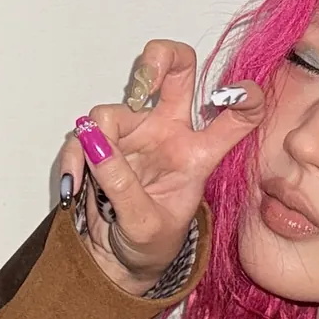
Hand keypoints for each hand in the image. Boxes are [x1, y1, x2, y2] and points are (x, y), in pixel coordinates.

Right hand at [58, 40, 263, 295]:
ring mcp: (135, 133)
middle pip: (176, 71)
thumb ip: (122, 187)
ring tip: (91, 188)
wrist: (122, 260)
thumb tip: (95, 145)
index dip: (246, 98)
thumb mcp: (144, 225)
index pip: (234, 117)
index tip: (244, 93)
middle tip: (146, 79)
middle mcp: (169, 132)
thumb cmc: (150, 242)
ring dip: (94, 146)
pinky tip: (73, 186)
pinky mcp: (102, 142)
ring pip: (111, 113)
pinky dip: (72, 159)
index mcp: (198, 153)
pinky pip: (82, 136)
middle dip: (161, 58)